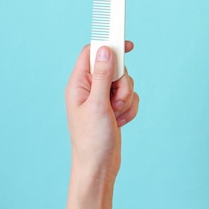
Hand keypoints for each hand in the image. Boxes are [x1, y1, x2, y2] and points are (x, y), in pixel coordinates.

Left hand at [65, 42, 138, 181]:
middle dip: (122, 84)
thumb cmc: (92, 139)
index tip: (127, 44)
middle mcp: (90, 88)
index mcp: (79, 84)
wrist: (99, 165)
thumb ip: (101, 75)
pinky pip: (130, 97)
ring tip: (116, 115)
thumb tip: (104, 50)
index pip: (92, 53)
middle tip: (115, 101)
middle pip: (114, 68)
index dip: (109, 45)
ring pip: (125, 83)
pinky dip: (129, 108)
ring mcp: (102, 98)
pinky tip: (121, 121)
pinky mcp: (113, 107)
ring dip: (126, 98)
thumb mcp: (97, 104)